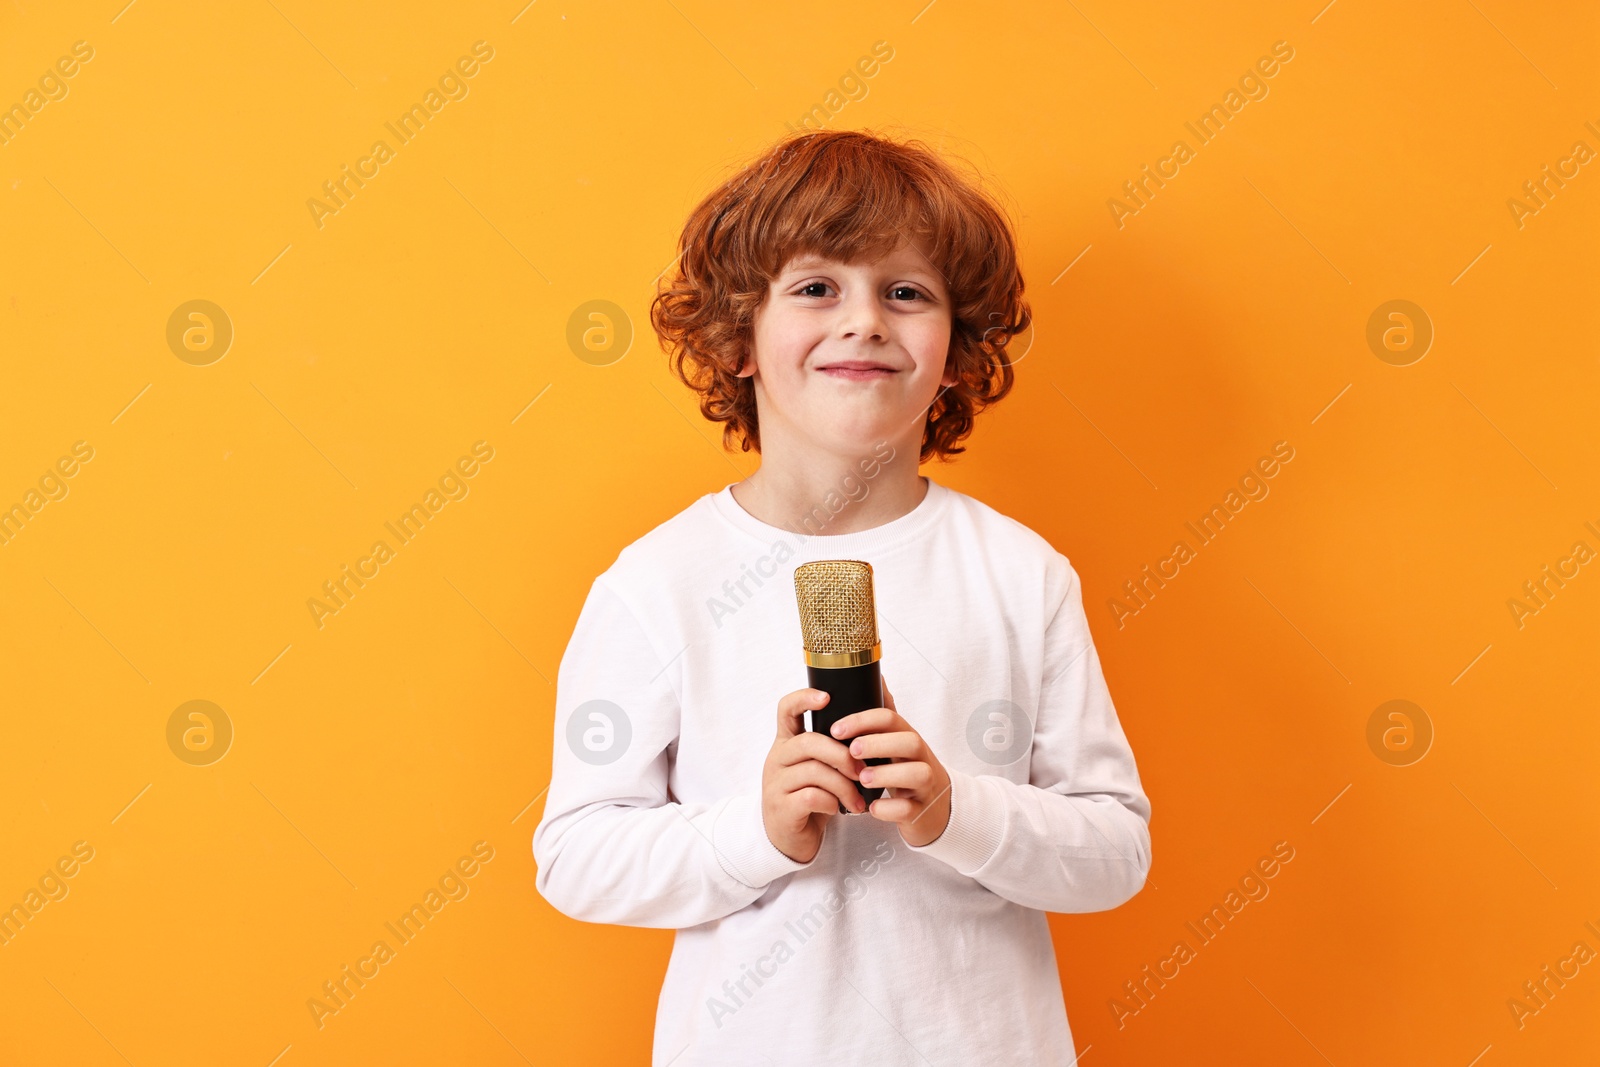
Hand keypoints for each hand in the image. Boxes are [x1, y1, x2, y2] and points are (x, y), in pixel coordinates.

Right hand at [761, 688, 866, 863]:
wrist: (791, 841)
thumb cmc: (813, 798)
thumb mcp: (822, 768)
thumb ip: (836, 745)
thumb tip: (875, 705)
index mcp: (787, 743)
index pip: (786, 709)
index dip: (804, 698)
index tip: (827, 697)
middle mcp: (777, 758)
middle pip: (809, 742)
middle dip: (842, 755)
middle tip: (862, 771)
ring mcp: (776, 783)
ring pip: (814, 771)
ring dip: (844, 785)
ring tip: (858, 800)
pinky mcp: (781, 808)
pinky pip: (811, 796)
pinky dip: (831, 802)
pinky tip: (839, 809)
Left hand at [829, 679, 951, 847]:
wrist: (937, 809)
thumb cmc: (908, 770)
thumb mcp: (899, 741)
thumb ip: (886, 715)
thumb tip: (878, 676)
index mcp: (908, 738)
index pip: (891, 719)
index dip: (863, 720)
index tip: (836, 728)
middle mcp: (920, 759)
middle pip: (910, 742)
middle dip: (879, 743)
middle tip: (852, 750)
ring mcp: (924, 786)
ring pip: (917, 774)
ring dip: (887, 775)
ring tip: (863, 778)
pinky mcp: (921, 812)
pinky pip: (910, 809)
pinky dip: (890, 808)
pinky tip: (873, 807)